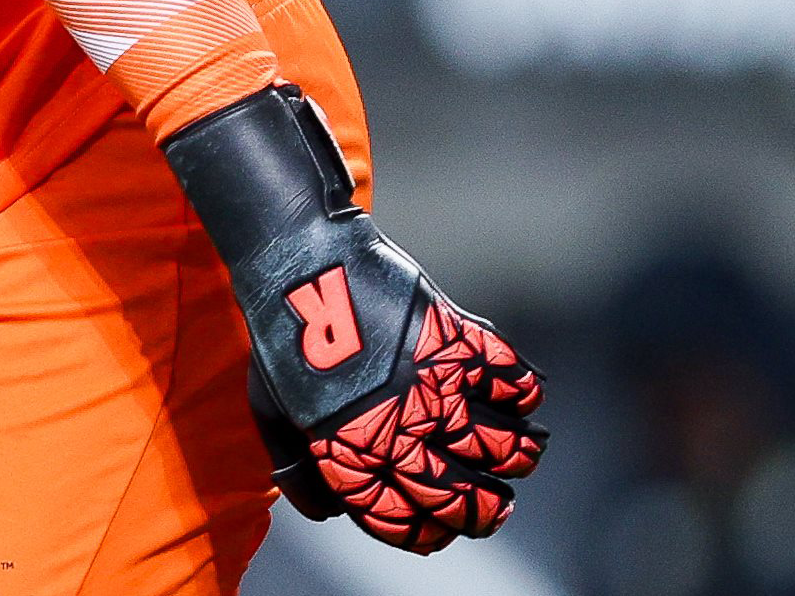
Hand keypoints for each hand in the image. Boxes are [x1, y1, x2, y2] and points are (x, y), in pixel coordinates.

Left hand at [164, 86, 546, 553]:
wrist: (299, 261)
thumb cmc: (281, 335)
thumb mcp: (272, 412)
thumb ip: (302, 468)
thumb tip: (331, 512)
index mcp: (353, 453)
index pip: (410, 524)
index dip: (433, 533)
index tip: (443, 527)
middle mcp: (402, 430)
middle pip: (472, 501)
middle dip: (488, 509)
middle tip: (494, 499)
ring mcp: (435, 386)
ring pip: (509, 450)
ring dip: (516, 454)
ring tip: (510, 448)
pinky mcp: (456, 343)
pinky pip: (516, 385)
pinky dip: (522, 394)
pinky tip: (508, 393)